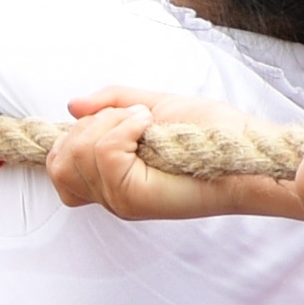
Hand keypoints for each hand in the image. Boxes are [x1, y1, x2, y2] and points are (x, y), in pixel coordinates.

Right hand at [43, 92, 303, 222]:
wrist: (246, 151)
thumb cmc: (211, 133)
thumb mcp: (153, 106)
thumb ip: (110, 104)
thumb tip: (72, 106)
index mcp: (111, 181)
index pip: (57, 166)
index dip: (71, 138)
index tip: (112, 121)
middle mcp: (111, 197)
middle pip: (60, 160)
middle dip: (92, 125)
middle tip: (136, 120)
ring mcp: (121, 201)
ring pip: (80, 153)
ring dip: (111, 124)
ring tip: (146, 125)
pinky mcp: (136, 198)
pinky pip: (106, 153)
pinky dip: (125, 128)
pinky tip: (150, 128)